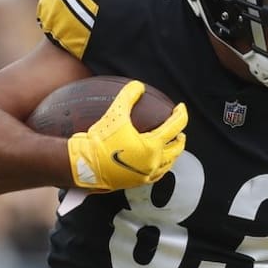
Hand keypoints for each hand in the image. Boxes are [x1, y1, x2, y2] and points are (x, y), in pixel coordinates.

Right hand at [66, 80, 186, 189]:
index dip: (181, 114)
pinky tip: (156, 162)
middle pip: (177, 149)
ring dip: (173, 153)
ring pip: (169, 164)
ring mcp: (147, 174)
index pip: (175, 127)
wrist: (85, 166)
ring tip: (170, 147)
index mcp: (152, 146)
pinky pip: (157, 175)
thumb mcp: (114, 115)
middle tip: (179, 132)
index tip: (181, 108)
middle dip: (180, 138)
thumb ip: (128, 97)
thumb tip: (138, 86)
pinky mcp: (138, 182)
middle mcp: (154, 162)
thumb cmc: (100, 141)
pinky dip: (162, 166)